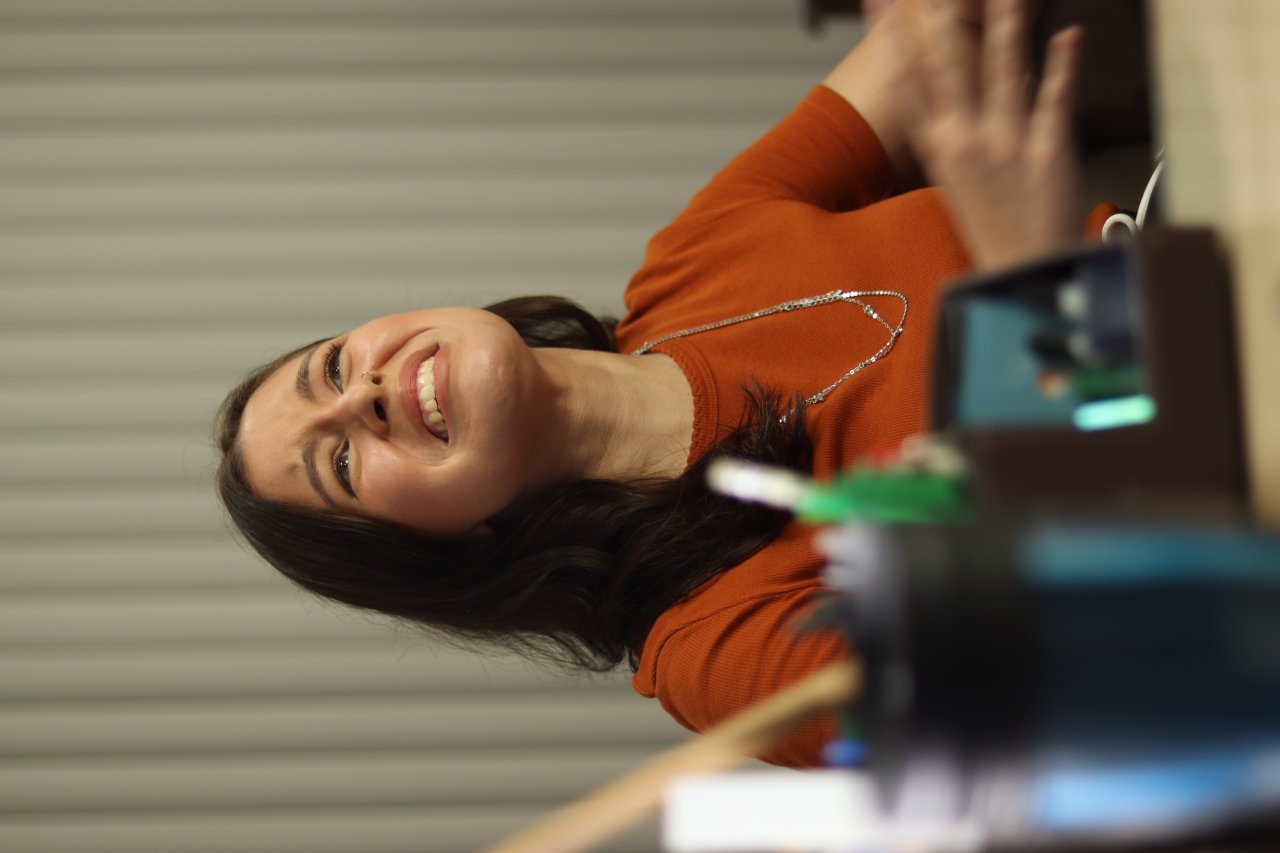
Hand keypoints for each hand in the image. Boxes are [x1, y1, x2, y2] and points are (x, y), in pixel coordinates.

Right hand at [900, 0, 1083, 270]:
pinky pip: (1056, 97)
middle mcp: (966, 141)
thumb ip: (944, 136)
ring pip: (1002, 70)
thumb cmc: (991, 224)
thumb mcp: (952, 181)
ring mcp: (1007, 143)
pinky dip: (1065, 64)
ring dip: (1003, 24)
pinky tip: (1070, 33)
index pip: (909, 84)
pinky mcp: (1048, 149)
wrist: (1021, 270)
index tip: (881, 4)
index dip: (893, 42)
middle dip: (938, 20)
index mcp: (939, 149)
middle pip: (948, 67)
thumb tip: (939, 104)